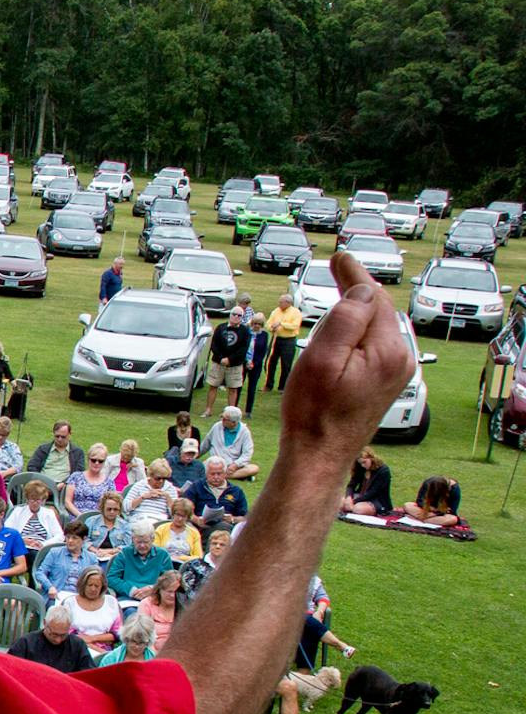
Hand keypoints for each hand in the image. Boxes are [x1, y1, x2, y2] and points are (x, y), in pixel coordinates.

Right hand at [279, 254, 414, 464]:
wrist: (319, 456)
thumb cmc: (314, 414)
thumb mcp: (321, 360)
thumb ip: (346, 319)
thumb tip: (364, 290)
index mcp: (387, 350)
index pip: (374, 298)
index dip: (355, 275)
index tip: (340, 256)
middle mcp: (400, 359)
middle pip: (379, 310)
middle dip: (358, 290)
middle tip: (337, 267)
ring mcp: (396, 372)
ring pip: (376, 327)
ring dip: (356, 313)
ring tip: (336, 298)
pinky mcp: (387, 382)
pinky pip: (375, 345)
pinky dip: (360, 332)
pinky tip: (344, 333)